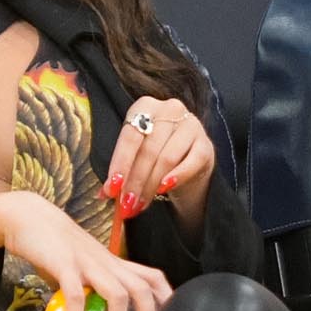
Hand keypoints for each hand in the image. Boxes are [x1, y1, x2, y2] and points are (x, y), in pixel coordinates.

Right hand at [0, 191, 171, 310]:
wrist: (27, 216)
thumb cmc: (55, 244)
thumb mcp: (82, 266)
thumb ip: (91, 289)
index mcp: (114, 263)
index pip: (153, 277)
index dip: (167, 300)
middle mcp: (107, 263)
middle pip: (143, 290)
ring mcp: (87, 263)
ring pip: (118, 295)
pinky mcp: (64, 265)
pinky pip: (77, 297)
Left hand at [104, 95, 215, 229]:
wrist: (187, 158)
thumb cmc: (155, 153)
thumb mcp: (135, 156)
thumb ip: (121, 171)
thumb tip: (104, 194)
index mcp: (145, 106)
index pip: (130, 137)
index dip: (120, 164)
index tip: (112, 188)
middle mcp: (170, 109)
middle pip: (148, 149)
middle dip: (134, 181)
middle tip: (126, 204)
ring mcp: (191, 125)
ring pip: (166, 158)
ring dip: (150, 186)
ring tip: (140, 205)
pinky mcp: (206, 144)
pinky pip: (190, 163)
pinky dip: (176, 177)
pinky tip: (164, 189)